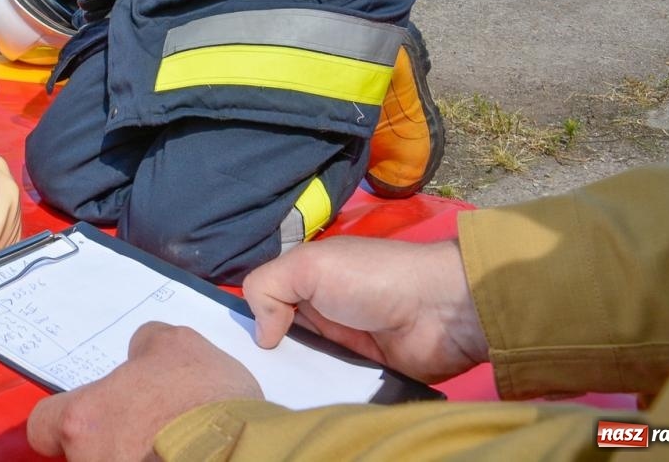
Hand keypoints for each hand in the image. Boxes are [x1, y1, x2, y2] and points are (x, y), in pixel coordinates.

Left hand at [27, 323, 260, 461]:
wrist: (247, 453)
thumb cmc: (205, 400)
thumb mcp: (178, 346)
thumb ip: (145, 347)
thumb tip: (139, 357)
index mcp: (82, 421)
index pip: (43, 426)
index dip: (68, 419)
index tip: (94, 416)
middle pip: (80, 454)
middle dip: (106, 444)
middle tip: (142, 432)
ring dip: (130, 457)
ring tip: (168, 449)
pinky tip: (183, 458)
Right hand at [242, 237, 488, 383]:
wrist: (440, 311)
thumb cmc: (370, 278)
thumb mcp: (309, 265)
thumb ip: (268, 287)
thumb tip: (261, 336)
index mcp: (308, 280)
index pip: (267, 300)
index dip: (251, 319)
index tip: (228, 344)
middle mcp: (323, 312)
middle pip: (281, 339)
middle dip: (266, 356)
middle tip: (248, 377)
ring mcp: (344, 347)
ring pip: (303, 367)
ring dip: (292, 380)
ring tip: (269, 396)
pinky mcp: (364, 377)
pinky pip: (331, 388)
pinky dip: (320, 396)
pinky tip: (302, 405)